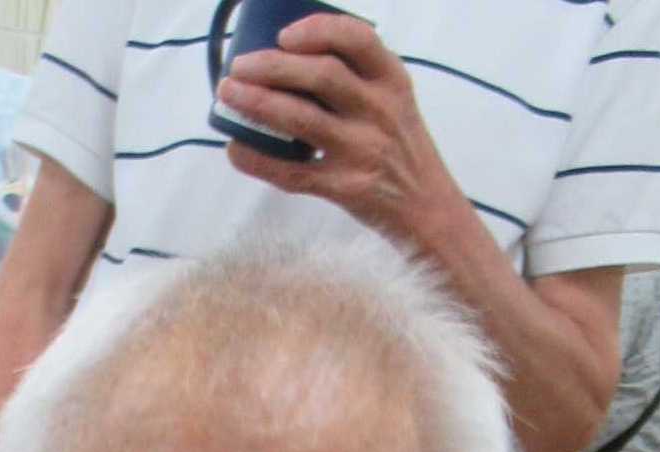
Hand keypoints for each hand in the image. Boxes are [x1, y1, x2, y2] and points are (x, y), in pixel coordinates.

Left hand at [218, 16, 457, 250]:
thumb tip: (290, 61)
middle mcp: (379, 112)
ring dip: (258, 103)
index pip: (357, 40)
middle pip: (321, 75)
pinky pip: (293, 173)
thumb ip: (359, 80)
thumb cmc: (402, 152)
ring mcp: (362, 152)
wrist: (430, 211)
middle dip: (272, 66)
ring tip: (229, 94)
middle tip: (238, 66)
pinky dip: (259, 160)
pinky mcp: (346, 189)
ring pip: (301, 118)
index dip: (317, 31)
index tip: (284, 36)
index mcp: (392, 82)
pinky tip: (236, 150)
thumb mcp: (395, 104)